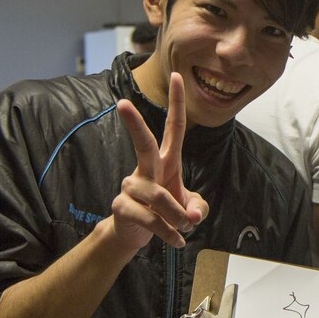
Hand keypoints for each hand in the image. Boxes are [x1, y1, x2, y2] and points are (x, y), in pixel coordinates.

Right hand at [112, 73, 208, 249]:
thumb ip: (197, 208)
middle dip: (134, 123)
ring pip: (158, 197)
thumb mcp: (189, 209)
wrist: (137, 236)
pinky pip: (151, 220)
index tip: (177, 75)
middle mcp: (146, 169)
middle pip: (143, 143)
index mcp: (166, 161)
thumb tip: (192, 215)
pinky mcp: (122, 206)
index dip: (177, 103)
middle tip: (121, 103)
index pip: (174, 127)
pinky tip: (177, 241)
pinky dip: (169, 234)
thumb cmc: (164, 213)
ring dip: (177, 217)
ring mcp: (131, 185)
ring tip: (183, 228)